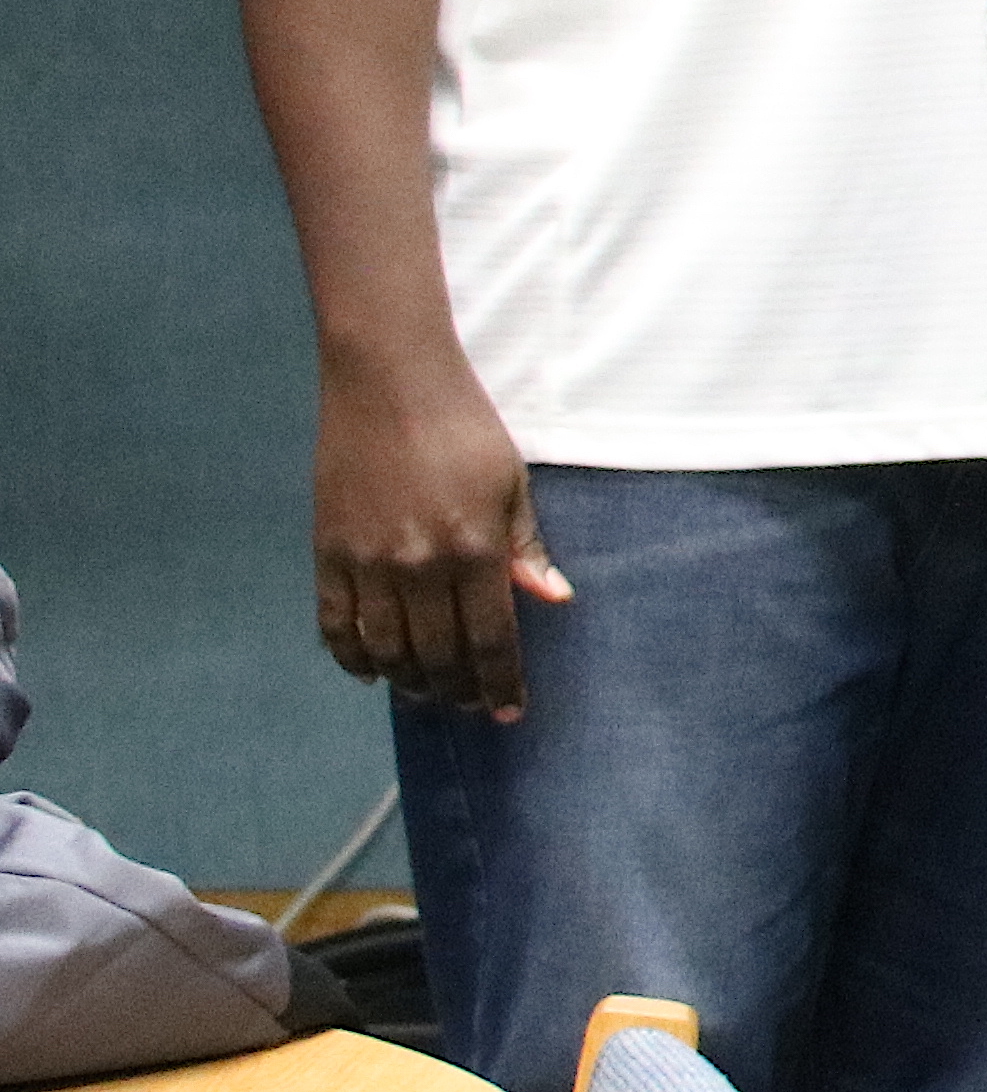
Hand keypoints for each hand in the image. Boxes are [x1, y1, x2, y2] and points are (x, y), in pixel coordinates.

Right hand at [311, 361, 565, 718]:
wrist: (389, 381)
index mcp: (475, 549)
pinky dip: (352, 657)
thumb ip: (527, 547)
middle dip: (458, 691)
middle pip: (437, 656)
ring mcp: (368, 562)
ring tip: (427, 692)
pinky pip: (335, 625)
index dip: (501, 683)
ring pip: (386, 650)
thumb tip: (553, 600)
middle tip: (469, 705)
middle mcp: (419, 565)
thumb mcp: (511, 483)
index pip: (492, 640)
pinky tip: (371, 672)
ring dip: (408, 681)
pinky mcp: (328, 551)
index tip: (509, 710)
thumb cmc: (463, 426)